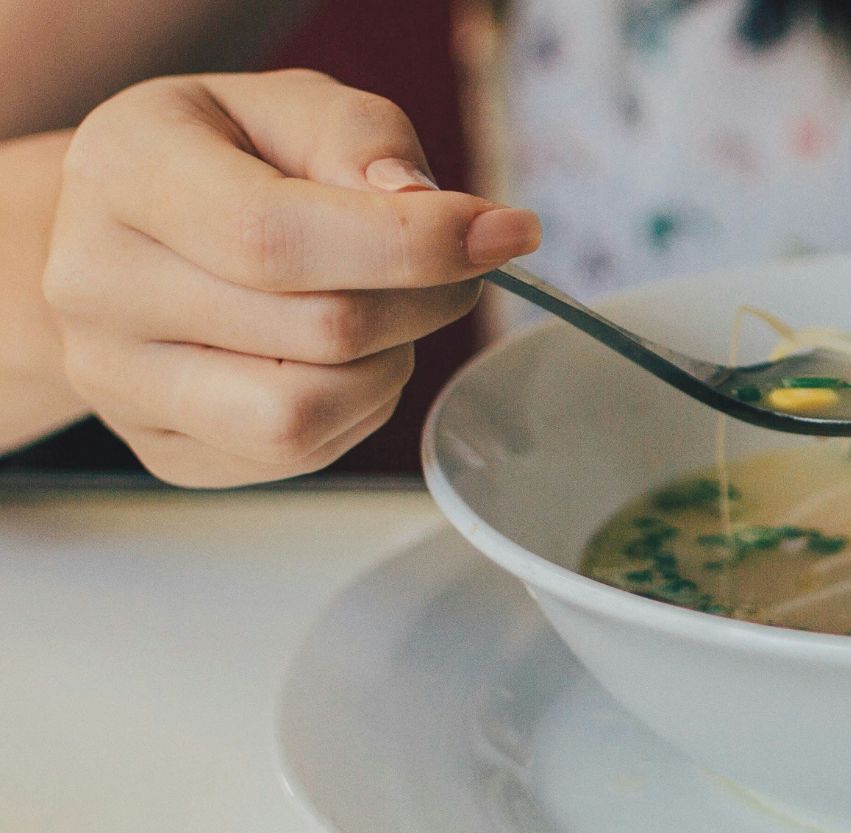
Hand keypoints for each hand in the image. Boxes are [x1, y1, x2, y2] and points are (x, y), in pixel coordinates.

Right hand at [41, 69, 539, 485]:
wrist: (124, 230)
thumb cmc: (222, 160)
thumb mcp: (289, 106)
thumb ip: (361, 138)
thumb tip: (426, 206)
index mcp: (125, 174)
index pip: (276, 237)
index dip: (411, 244)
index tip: (501, 234)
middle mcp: (99, 285)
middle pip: (316, 331)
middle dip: (424, 302)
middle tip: (454, 270)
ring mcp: (118, 380)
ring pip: (303, 416)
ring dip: (387, 367)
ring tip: (386, 316)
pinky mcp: (162, 449)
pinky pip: (294, 458)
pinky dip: (354, 411)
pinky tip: (344, 361)